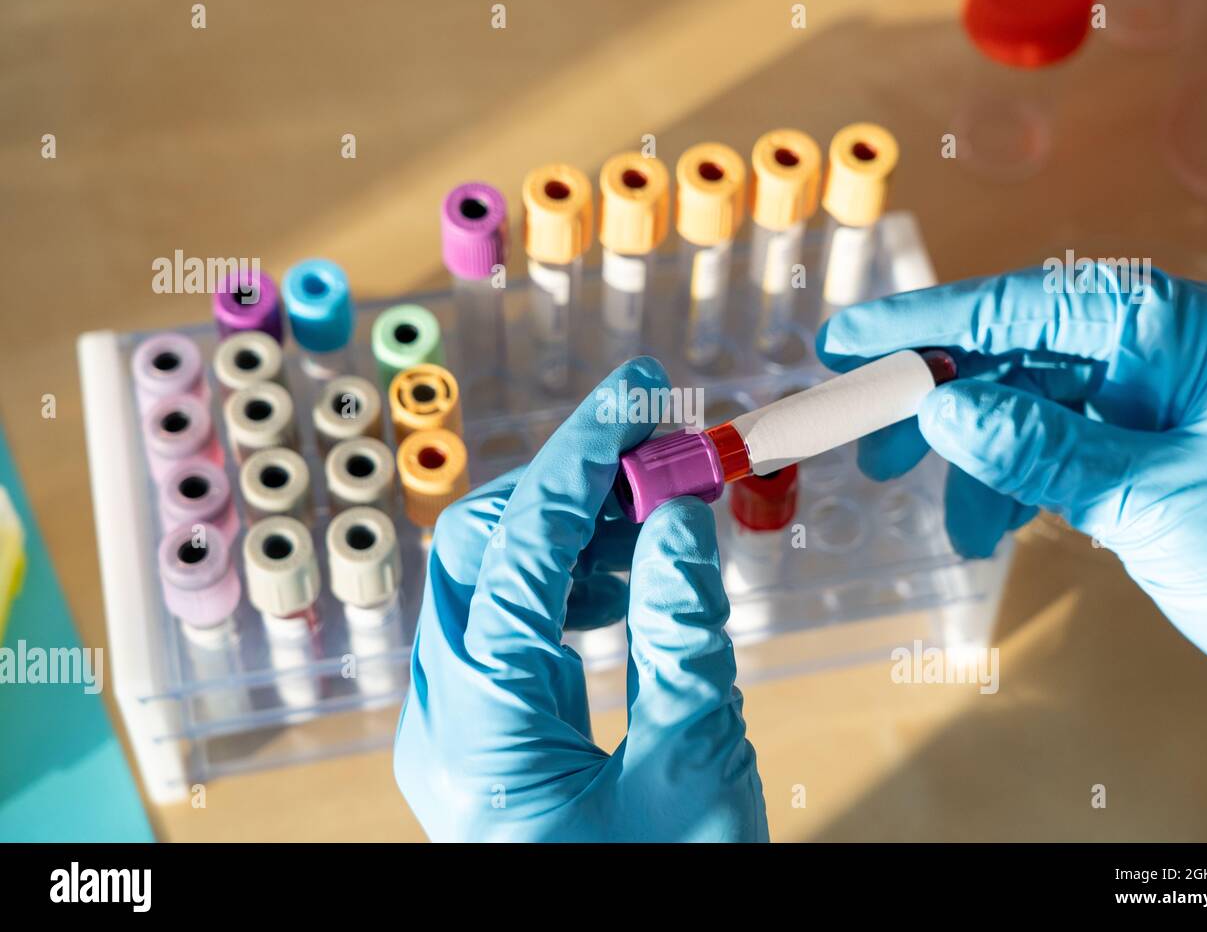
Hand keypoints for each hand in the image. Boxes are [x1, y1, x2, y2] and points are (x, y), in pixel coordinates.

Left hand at [393, 359, 767, 840]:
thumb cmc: (666, 902)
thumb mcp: (694, 769)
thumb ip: (682, 632)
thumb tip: (677, 516)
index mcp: (481, 730)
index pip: (520, 547)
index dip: (582, 458)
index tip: (637, 397)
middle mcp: (442, 719)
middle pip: (482, 550)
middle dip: (572, 486)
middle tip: (665, 453)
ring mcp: (454, 728)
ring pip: (491, 582)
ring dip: (574, 531)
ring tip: (665, 513)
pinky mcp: (482, 735)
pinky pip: (508, 629)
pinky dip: (567, 585)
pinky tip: (631, 574)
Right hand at [817, 265, 1206, 724]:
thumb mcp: (1154, 504)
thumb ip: (1041, 448)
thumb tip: (941, 409)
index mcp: (1197, 332)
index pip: (1041, 302)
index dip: (935, 320)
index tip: (851, 338)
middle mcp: (1179, 352)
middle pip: (1031, 348)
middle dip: (947, 395)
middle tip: (873, 436)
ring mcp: (1168, 403)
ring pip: (1038, 403)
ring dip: (980, 458)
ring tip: (950, 524)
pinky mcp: (1157, 453)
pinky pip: (1064, 447)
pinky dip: (1018, 482)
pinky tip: (991, 527)